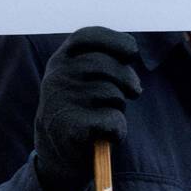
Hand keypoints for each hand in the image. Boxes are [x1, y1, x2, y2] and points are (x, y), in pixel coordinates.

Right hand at [33, 26, 141, 190]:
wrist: (56, 153)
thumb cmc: (81, 108)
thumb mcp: (84, 78)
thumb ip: (104, 61)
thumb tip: (131, 51)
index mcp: (60, 60)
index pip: (85, 37)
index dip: (113, 39)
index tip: (131, 51)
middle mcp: (56, 78)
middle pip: (106, 65)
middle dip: (128, 78)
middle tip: (134, 91)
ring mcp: (60, 102)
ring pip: (112, 94)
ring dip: (120, 106)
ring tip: (107, 115)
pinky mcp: (70, 128)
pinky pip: (112, 120)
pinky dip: (118, 129)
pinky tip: (107, 134)